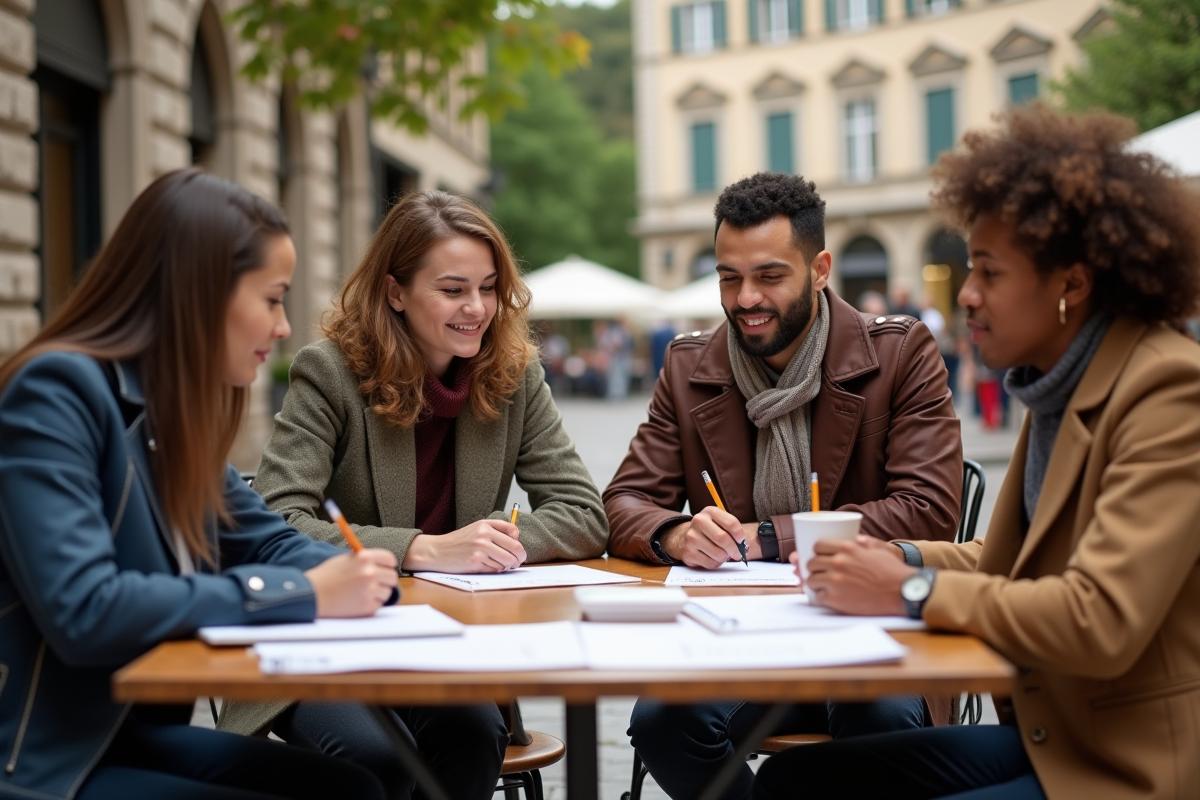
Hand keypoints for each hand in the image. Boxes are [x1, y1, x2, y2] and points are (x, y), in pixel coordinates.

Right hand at [305, 549, 398, 617]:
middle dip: (385, 580)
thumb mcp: (346, 559)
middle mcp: (369, 572)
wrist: (311, 594)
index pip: (390, 559)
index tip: (384, 569)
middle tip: (376, 583)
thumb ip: (366, 559)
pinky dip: (371, 603)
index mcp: (365, 557)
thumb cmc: (326, 575)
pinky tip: (357, 600)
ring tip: (361, 592)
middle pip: (392, 577)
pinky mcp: (366, 606)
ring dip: (378, 593)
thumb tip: (385, 564)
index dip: (387, 565)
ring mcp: (369, 590)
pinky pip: (378, 604)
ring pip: (387, 592)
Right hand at [402, 520, 525, 572]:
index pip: (513, 531)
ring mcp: (479, 549)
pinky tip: (486, 567)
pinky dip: (494, 571)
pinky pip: (495, 570)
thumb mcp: (476, 529)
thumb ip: (495, 531)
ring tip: (498, 565)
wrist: (437, 551)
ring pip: (506, 561)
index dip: (519, 542)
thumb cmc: (459, 542)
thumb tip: (517, 541)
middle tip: (517, 563)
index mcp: (485, 525)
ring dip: (505, 566)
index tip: (517, 549)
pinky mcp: (475, 562)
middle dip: (519, 558)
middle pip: (515, 548)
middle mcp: (484, 535)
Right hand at [660, 508, 757, 568]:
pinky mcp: (688, 553)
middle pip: (722, 538)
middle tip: (738, 554)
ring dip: (725, 557)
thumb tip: (742, 547)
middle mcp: (698, 521)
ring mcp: (691, 537)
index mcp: (710, 511)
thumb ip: (733, 531)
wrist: (689, 536)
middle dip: (734, 549)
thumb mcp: (721, 523)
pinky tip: (714, 558)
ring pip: (718, 553)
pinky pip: (710, 563)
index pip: (731, 523)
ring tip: (724, 554)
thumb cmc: (711, 530)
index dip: (740, 535)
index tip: (742, 541)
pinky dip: (717, 563)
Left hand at [801, 535, 914, 615]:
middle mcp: (838, 562)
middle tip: (819, 573)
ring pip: (811, 580)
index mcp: (847, 548)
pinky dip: (822, 598)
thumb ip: (863, 543)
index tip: (819, 557)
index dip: (816, 552)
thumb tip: (854, 538)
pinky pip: (818, 597)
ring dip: (815, 583)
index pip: (818, 546)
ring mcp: (835, 581)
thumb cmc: (892, 571)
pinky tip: (829, 597)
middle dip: (813, 568)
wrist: (902, 591)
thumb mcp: (877, 550)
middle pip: (812, 563)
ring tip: (822, 586)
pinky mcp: (836, 598)